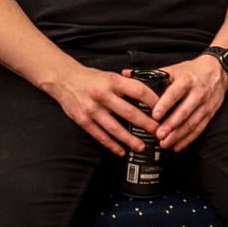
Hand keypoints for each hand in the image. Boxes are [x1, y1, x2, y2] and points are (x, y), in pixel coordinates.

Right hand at [43, 63, 159, 156]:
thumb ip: (127, 85)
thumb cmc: (91, 78)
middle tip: (159, 132)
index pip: (139, 90)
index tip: (163, 110)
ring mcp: (92, 109)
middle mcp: (103, 95)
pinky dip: (112, 145)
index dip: (153, 101)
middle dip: (146, 124)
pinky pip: (100, 136)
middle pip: (130, 112)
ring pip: (115, 128)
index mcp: (113, 81)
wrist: (64, 79)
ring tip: (142, 147)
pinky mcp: (83, 120)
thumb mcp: (111, 76)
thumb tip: (149, 96)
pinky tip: (121, 151)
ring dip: (130, 139)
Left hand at [149, 55, 227, 151]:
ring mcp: (205, 104)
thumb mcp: (174, 68)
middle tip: (158, 135)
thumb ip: (151, 74)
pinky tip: (178, 146)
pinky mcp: (210, 113)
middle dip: (171, 125)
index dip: (165, 104)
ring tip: (165, 143)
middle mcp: (197, 92)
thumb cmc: (192, 70)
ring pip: (192, 122)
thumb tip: (125, 73)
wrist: (218, 70)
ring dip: (178, 135)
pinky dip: (188, 139)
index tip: (155, 115)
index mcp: (186, 80)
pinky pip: (199, 128)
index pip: (175, 93)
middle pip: (184, 111)